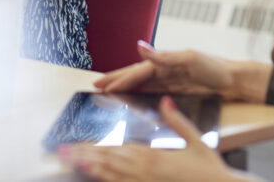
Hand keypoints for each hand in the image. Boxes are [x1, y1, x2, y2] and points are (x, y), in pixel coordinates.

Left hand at [57, 95, 243, 181]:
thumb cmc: (210, 169)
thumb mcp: (197, 140)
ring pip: (112, 178)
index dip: (96, 146)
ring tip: (72, 163)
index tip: (79, 142)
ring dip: (90, 170)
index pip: (119, 149)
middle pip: (109, 163)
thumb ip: (178, 121)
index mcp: (155, 158)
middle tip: (63, 152)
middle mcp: (147, 173)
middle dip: (85, 157)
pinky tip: (95, 178)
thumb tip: (165, 100)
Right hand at [94, 42, 234, 97]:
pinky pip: (153, 92)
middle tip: (96, 84)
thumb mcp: (190, 58)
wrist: (235, 80)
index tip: (104, 85)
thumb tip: (140, 47)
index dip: (120, 78)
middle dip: (116, 79)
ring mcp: (170, 79)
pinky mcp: (177, 90)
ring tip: (108, 90)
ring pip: (141, 84)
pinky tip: (131, 97)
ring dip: (124, 86)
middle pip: (135, 75)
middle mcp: (165, 68)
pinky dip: (139, 94)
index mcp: (166, 60)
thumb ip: (164, 55)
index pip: (138, 71)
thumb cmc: (215, 67)